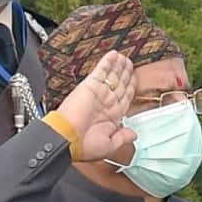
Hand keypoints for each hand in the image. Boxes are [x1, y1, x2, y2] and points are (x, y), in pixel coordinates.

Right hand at [57, 50, 135, 165]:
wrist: (67, 139)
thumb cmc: (85, 146)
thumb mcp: (109, 146)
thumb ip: (122, 138)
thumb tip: (134, 134)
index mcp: (112, 116)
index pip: (125, 98)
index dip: (130, 88)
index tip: (135, 79)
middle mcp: (106, 103)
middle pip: (120, 84)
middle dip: (125, 74)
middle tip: (130, 63)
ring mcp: (99, 93)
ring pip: (112, 76)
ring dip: (119, 66)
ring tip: (125, 57)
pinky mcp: (90, 86)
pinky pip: (101, 71)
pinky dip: (107, 62)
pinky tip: (114, 55)